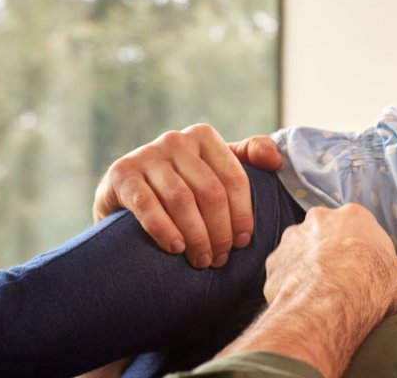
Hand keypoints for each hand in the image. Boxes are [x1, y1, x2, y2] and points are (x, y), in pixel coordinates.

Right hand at [92, 123, 282, 268]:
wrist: (124, 194)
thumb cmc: (182, 183)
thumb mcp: (215, 167)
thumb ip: (249, 157)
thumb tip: (275, 160)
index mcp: (203, 136)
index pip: (234, 179)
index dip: (242, 215)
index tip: (243, 242)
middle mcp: (175, 140)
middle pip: (210, 192)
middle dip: (219, 231)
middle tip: (220, 258)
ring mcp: (146, 155)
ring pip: (182, 200)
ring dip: (196, 237)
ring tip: (202, 260)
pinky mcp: (121, 174)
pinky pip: (148, 206)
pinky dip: (165, 231)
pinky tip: (176, 249)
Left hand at [264, 204, 396, 314]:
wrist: (328, 305)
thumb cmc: (371, 284)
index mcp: (353, 215)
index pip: (358, 226)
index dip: (362, 247)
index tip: (365, 266)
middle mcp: (319, 219)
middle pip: (326, 232)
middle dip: (331, 251)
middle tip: (341, 277)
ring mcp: (292, 239)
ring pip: (301, 249)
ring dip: (308, 264)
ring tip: (319, 291)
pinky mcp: (273, 262)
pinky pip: (283, 269)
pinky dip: (291, 281)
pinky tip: (302, 299)